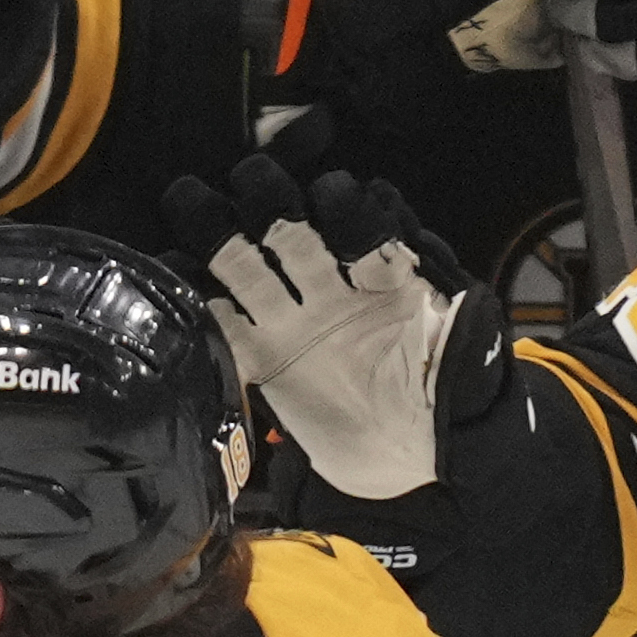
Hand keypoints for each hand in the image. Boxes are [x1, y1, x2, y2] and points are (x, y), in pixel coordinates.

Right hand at [172, 155, 498, 500]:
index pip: (359, 228)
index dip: (346, 209)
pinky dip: (196, 301)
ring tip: (191, 201)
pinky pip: (222, 326)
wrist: (410, 456)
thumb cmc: (445, 394)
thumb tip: (453, 286)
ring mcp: (293, 323)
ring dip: (220, 233)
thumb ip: (458, 317)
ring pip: (248, 267)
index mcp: (382, 279)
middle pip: (291, 234)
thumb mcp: (464, 348)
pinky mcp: (262, 361)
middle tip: (249, 179)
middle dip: (270, 200)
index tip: (330, 196)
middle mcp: (331, 291)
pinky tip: (171, 271)